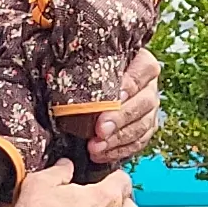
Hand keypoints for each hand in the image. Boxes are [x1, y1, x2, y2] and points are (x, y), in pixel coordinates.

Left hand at [88, 48, 163, 165]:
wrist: (89, 89)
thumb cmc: (86, 70)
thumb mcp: (85, 59)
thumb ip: (81, 60)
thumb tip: (58, 52)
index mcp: (141, 61)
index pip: (145, 69)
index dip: (132, 83)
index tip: (115, 96)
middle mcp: (149, 85)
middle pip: (145, 101)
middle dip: (121, 118)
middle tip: (100, 129)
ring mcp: (149, 109)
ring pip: (143, 125)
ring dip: (118, 139)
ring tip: (96, 147)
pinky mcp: (144, 128)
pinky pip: (138, 142)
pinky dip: (120, 150)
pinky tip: (101, 154)